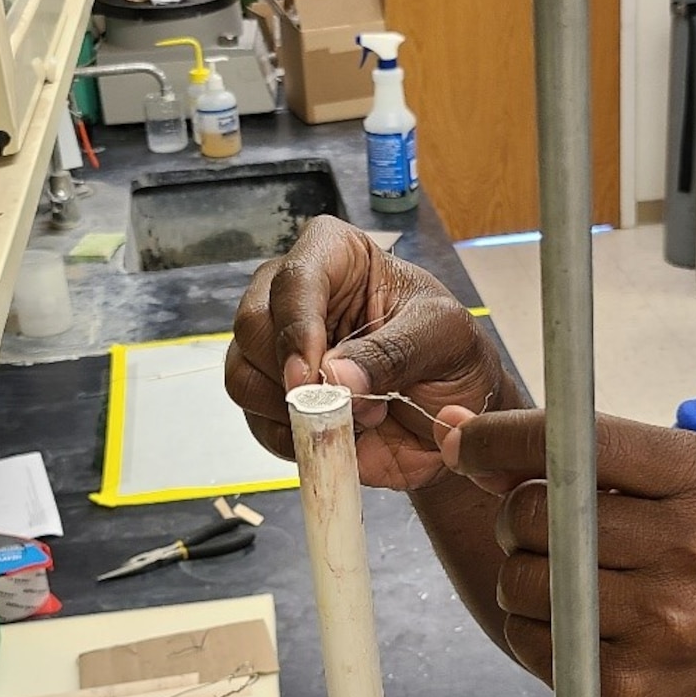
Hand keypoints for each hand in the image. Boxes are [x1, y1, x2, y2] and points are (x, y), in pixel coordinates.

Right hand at [226, 218, 514, 489]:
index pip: (294, 277)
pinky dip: (292, 439)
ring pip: (242, 375)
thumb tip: (334, 376)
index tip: (313, 374)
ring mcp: (276, 348)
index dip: (296, 326)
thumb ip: (394, 353)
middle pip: (253, 325)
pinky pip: (256, 421)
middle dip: (294, 375)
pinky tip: (336, 440)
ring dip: (293, 411)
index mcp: (336, 256)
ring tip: (354, 421)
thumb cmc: (451, 356)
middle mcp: (293, 296)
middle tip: (344, 406)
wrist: (453, 413)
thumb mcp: (444, 340)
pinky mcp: (273, 398)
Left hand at [437, 406, 695, 696]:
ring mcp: (664, 621)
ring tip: (571, 592)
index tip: (464, 440)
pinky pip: (528, 639)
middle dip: (516, 520)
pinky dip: (534, 633)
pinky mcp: (627, 684)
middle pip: (535, 510)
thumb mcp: (665, 494)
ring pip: (521, 578)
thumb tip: (453, 428)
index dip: (502, 436)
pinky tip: (580, 636)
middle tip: (548, 538)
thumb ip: (570, 460)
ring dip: (523, 581)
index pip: (579, 440)